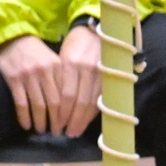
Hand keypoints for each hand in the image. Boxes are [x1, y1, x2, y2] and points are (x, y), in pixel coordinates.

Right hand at [0, 34, 69, 134]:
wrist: (12, 38)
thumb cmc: (35, 51)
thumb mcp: (52, 60)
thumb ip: (61, 77)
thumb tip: (69, 102)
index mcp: (57, 66)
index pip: (65, 95)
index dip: (67, 113)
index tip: (67, 124)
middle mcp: (44, 72)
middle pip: (53, 103)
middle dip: (56, 121)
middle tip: (56, 132)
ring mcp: (28, 76)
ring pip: (38, 105)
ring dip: (40, 121)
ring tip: (42, 130)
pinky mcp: (14, 80)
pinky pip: (21, 103)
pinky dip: (24, 116)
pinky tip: (26, 125)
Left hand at [55, 22, 106, 138]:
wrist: (94, 31)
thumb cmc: (73, 45)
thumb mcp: (62, 58)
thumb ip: (60, 79)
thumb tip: (55, 105)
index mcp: (71, 64)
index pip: (67, 95)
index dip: (62, 113)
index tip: (57, 124)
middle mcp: (87, 70)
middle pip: (80, 102)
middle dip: (73, 120)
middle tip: (67, 133)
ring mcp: (101, 73)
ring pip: (93, 102)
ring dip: (84, 119)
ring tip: (76, 131)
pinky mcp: (110, 77)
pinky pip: (102, 98)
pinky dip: (94, 112)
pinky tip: (87, 120)